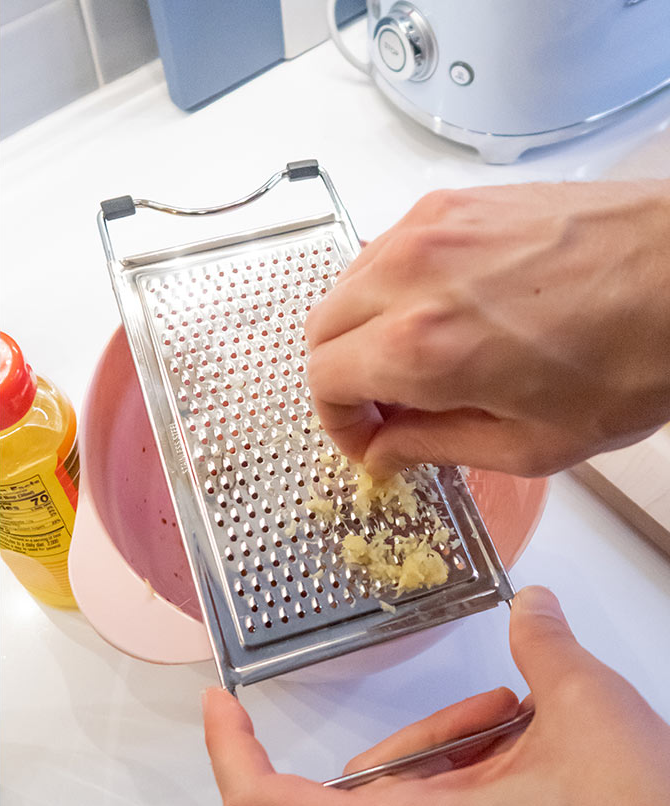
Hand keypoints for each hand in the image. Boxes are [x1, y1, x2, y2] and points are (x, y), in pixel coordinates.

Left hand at [203, 586, 669, 805]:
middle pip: (369, 794)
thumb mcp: (591, 719)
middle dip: (437, 739)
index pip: (264, 805)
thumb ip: (544, 651)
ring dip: (465, 775)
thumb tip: (534, 611)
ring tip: (539, 749)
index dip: (231, 748)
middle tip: (507, 714)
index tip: (224, 706)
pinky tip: (543, 796)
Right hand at [304, 181, 669, 477]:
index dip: (339, 423)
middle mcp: (413, 277)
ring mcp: (431, 229)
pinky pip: (386, 250)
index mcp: (423, 347)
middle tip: (384, 409)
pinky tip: (438, 311)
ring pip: (346, 286)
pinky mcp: (454, 203)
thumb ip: (436, 447)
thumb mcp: (533, 442)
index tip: (368, 439)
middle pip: (320, 331)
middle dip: (341, 378)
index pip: (324, 382)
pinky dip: (390, 288)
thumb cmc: (637, 353)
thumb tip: (388, 450)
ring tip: (411, 360)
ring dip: (361, 330)